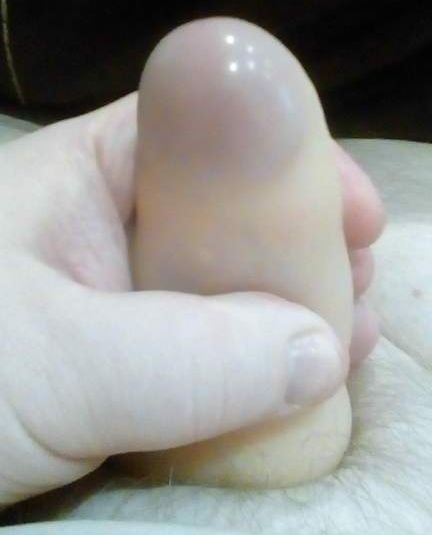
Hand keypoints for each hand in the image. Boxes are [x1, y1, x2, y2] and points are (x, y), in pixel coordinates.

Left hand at [0, 94, 382, 506]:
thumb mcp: (49, 363)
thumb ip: (183, 359)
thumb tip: (320, 351)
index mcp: (82, 183)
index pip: (204, 140)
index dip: (288, 166)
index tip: (354, 216)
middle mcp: (101, 236)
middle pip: (224, 222)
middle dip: (301, 251)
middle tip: (360, 294)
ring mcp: (107, 310)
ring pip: (216, 297)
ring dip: (287, 318)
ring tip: (350, 345)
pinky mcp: (107, 378)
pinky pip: (196, 364)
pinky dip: (248, 377)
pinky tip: (296, 394)